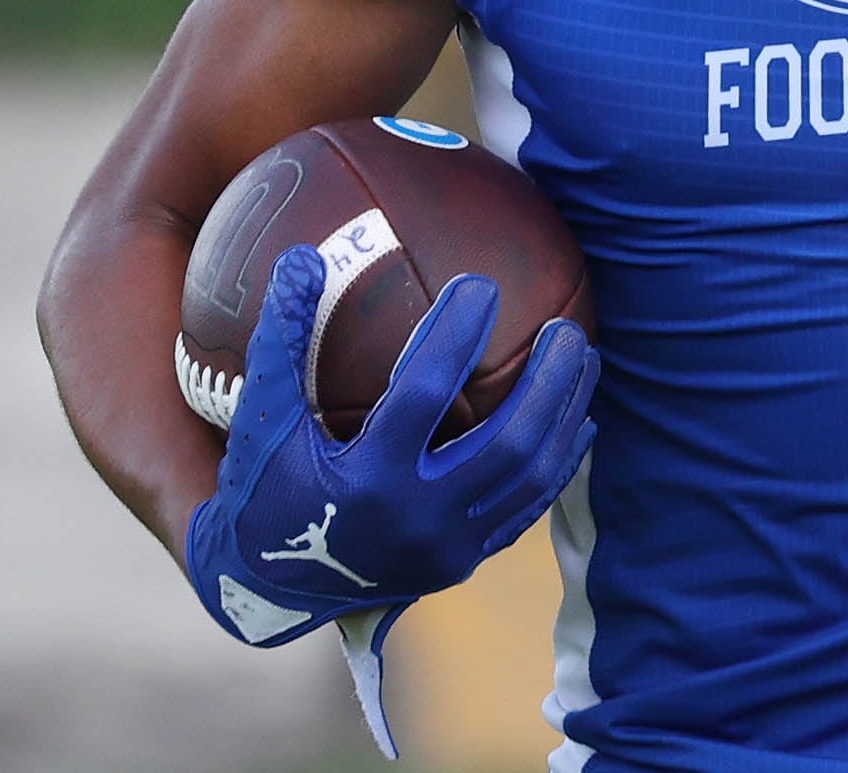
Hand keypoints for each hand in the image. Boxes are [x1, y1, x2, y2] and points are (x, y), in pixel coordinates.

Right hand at [183, 245, 596, 749]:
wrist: (270, 590)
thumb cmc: (264, 489)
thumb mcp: (261, 420)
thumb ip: (279, 343)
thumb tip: (299, 258)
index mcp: (366, 478)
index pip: (424, 393)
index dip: (455, 334)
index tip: (481, 284)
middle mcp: (416, 518)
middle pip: (508, 443)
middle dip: (548, 382)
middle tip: (568, 326)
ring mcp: (448, 547)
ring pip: (532, 477)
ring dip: (567, 415)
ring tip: (586, 358)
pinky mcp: (465, 562)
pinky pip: (528, 509)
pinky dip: (559, 463)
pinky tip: (579, 420)